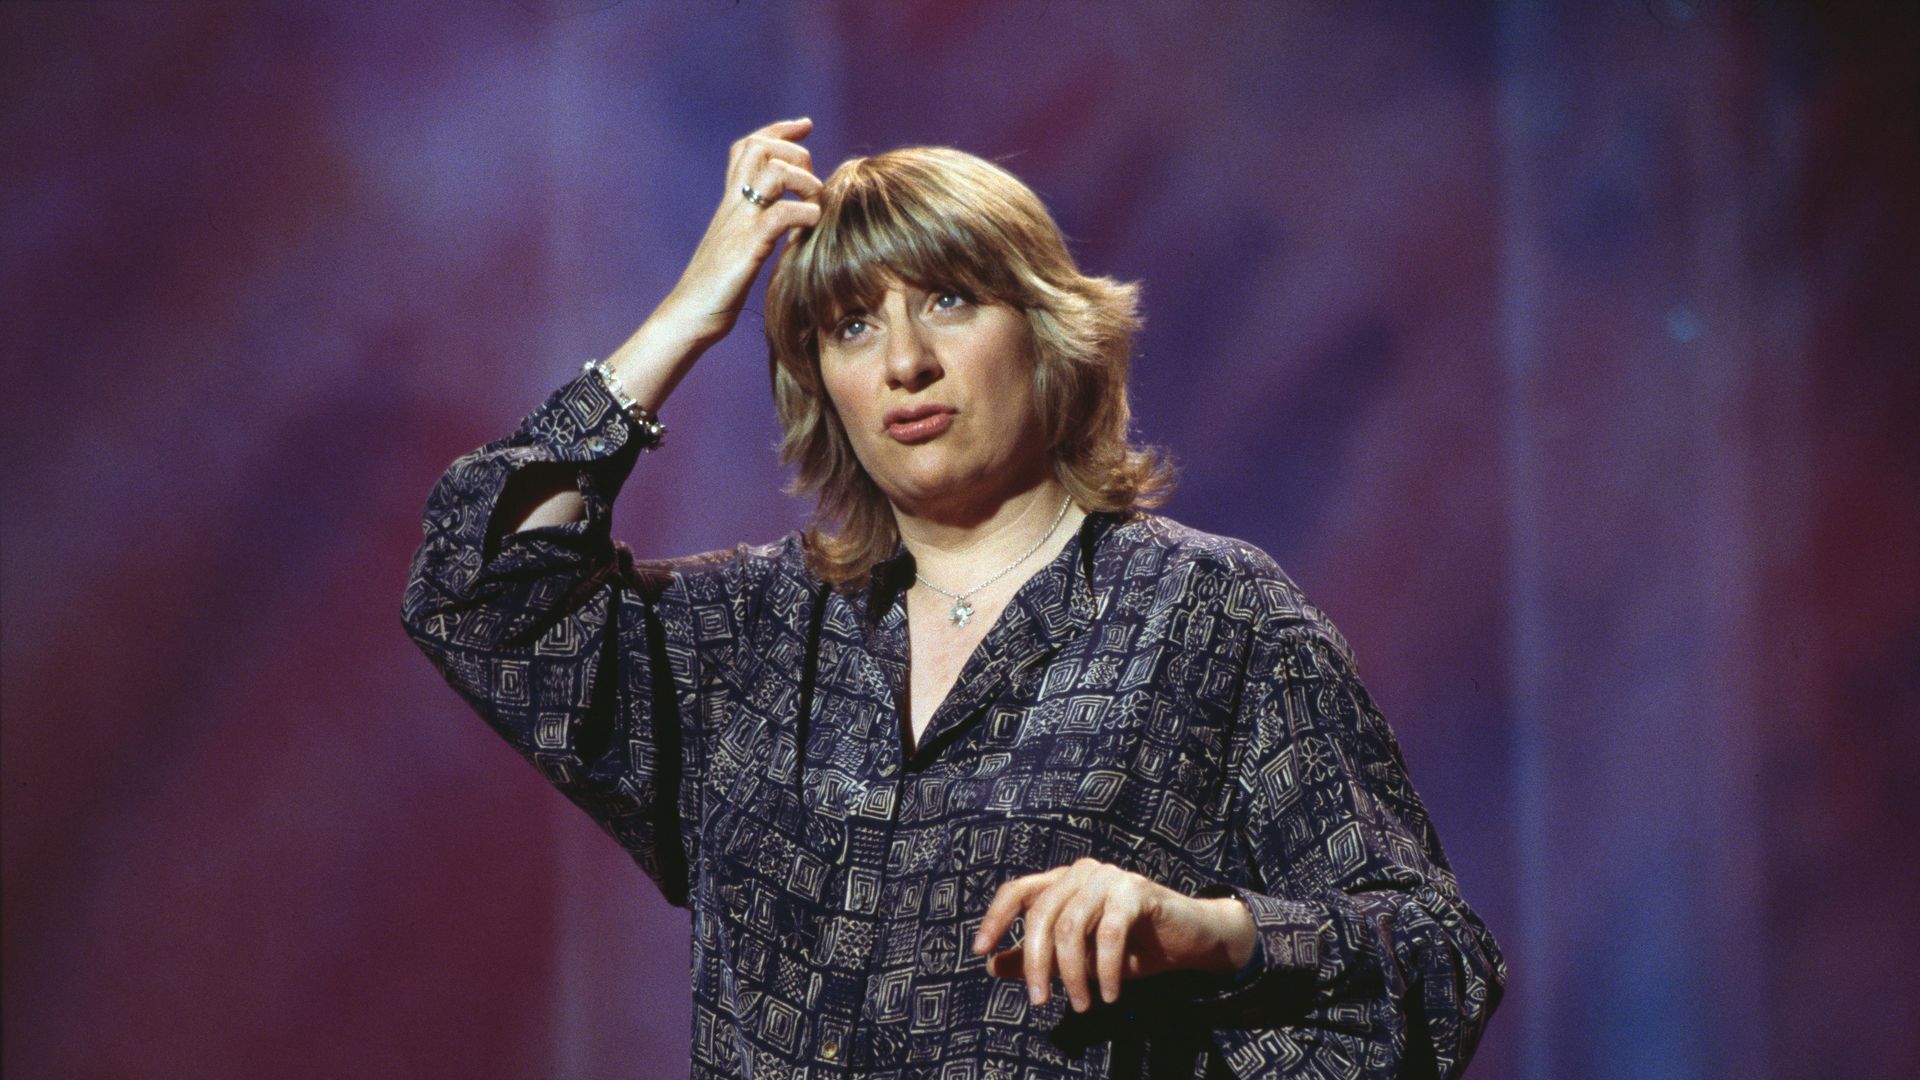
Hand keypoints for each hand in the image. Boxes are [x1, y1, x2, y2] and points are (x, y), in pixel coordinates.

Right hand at [651, 117, 823, 351]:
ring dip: (804, 180)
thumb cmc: (715, 289)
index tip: (805, 124)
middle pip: (759, 146)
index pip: (749, 146)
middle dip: (795, 151)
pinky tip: (811, 226)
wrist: (688, 315)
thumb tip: (792, 221)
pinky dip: (804, 214)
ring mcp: (739, 223)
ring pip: (772, 171)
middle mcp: (732, 204)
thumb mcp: (738, 246)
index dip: (779, 129)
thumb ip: (758, 226)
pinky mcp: (747, 247)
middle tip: (811, 179)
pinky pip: (780, 214)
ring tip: (814, 204)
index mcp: (730, 201)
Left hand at [972, 857, 1257, 1011]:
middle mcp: (1082, 873)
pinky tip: (1109, 995)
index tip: (980, 951)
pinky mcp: (1137, 891)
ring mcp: (1110, 878)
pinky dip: (1105, 969)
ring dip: (1073, 974)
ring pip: (1072, 927)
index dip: (995, 919)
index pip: (1017, 891)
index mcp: (1062, 882)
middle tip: (1039, 1002)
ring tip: (1081, 1005)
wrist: (1190, 940)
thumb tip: (992, 964)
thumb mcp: (1078, 956)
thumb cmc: (1131, 946)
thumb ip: (1037, 957)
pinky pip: (1110, 933)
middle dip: (1036, 964)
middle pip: (1042, 915)